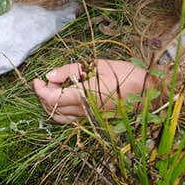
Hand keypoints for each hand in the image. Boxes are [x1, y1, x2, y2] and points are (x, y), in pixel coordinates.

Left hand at [32, 59, 152, 122]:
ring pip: (60, 117)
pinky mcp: (94, 119)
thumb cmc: (123, 74)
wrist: (147, 90)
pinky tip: (69, 96)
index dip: (39, 89)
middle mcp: (83, 111)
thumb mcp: (95, 65)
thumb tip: (49, 75)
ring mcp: (89, 117)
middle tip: (51, 79)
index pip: (49, 98)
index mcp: (81, 97)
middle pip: (52, 109)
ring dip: (52, 105)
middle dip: (45, 94)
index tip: (36, 80)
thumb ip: (69, 70)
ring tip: (59, 88)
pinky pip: (72, 119)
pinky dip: (63, 110)